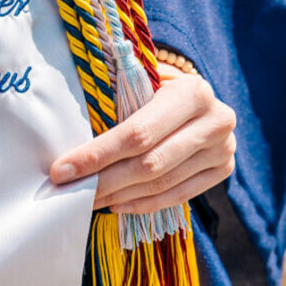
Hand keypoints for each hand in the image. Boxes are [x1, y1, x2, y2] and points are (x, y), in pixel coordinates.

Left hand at [50, 63, 235, 213]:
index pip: (137, 133)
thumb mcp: (143, 81)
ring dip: (119, 195)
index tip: (61, 170)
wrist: (199, 97)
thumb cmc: (159, 86)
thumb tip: (67, 133)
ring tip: (87, 199)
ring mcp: (223, 149)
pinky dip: (143, 204)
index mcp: (193, 92)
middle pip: (149, 163)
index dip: (97, 155)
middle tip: (70, 192)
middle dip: (104, 180)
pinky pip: (178, 195)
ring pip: (161, 183)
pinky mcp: (224, 170)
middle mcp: (216, 121)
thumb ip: (117, 99)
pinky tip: (116, 204)